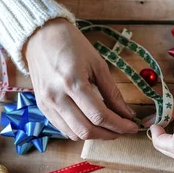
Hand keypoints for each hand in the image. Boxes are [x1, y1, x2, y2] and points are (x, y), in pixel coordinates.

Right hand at [25, 19, 137, 139]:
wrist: (41, 36)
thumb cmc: (72, 45)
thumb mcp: (98, 65)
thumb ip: (113, 92)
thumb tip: (127, 113)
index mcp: (73, 82)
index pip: (99, 116)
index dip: (119, 125)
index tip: (133, 126)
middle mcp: (57, 97)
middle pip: (86, 130)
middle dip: (109, 134)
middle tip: (123, 130)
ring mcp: (47, 104)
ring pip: (75, 134)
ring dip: (95, 135)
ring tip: (109, 128)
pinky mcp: (42, 107)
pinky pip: (63, 129)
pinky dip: (80, 131)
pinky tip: (91, 124)